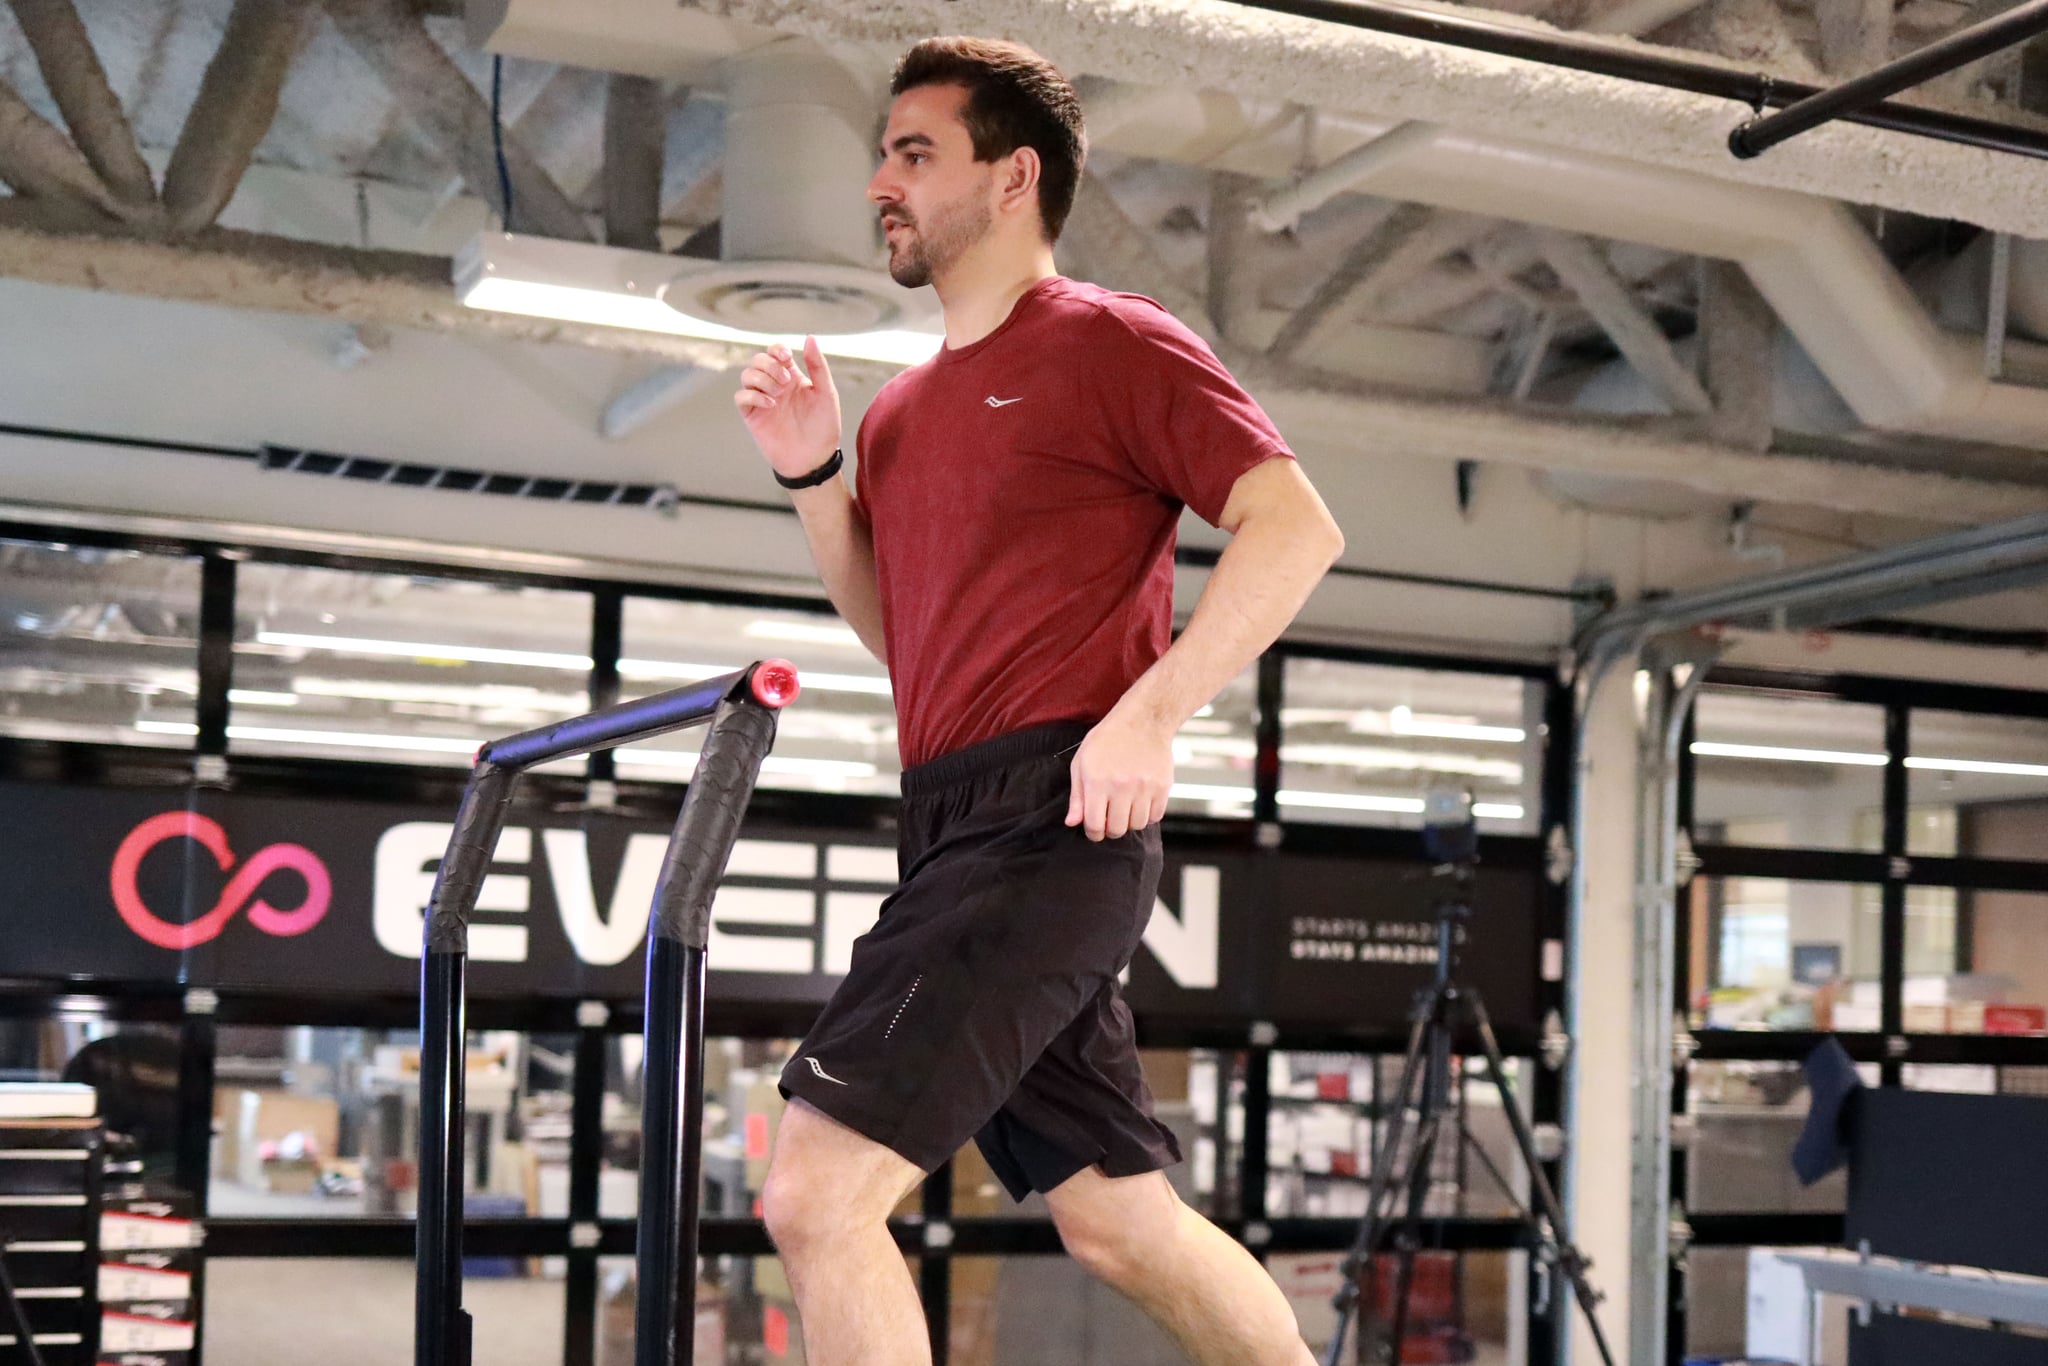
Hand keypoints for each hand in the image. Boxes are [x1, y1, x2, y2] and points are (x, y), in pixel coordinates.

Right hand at [733, 336, 841, 481]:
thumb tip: (810, 337)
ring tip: (778, 394)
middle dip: (769, 365)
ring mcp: (762, 400)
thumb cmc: (823, 427)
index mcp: (792, 377)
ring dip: (761, 379)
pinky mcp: (753, 416)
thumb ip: (818, 365)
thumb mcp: (826, 393)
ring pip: (747, 375)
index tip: (785, 356)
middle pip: (758, 360)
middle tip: (785, 381)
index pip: (775, 352)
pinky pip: (741, 396)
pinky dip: (753, 395)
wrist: (813, 459)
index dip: (776, 349)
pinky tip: (771, 405)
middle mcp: (775, 386)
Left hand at [1064, 710, 1174, 841]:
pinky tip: (1140, 802)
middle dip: (1111, 830)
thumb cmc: (1108, 740)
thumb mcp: (1082, 762)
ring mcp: (1145, 787)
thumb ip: (1077, 796)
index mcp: (1098, 782)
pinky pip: (1155, 816)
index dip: (1093, 833)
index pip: (1095, 825)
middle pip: (1117, 830)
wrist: (1143, 720)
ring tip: (1126, 808)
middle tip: (1110, 819)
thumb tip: (1073, 823)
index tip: (1095, 830)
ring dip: (1130, 822)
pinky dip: (1147, 815)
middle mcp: (1122, 787)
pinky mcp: (1163, 787)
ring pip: (1137, 825)